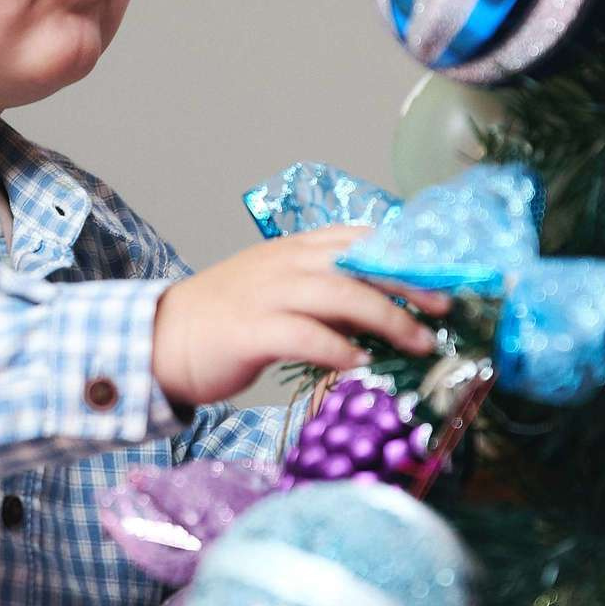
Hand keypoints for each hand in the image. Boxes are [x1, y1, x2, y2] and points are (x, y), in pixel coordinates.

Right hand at [149, 226, 448, 408]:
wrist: (159, 339)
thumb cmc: (224, 322)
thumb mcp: (279, 294)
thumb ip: (325, 297)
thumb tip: (382, 314)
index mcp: (292, 250)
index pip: (359, 239)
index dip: (404, 255)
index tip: (443, 276)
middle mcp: (284, 264)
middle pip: (359, 264)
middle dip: (409, 285)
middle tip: (445, 309)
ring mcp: (266, 294)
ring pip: (340, 294)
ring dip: (388, 318)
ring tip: (420, 343)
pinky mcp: (250, 330)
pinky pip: (305, 335)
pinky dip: (339, 349)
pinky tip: (361, 366)